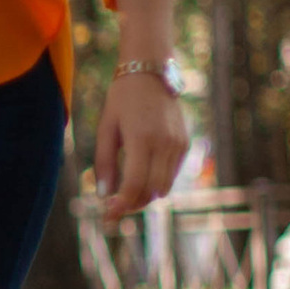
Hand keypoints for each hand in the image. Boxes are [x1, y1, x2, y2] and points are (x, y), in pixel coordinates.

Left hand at [95, 70, 188, 215]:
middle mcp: (164, 143)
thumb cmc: (122, 99)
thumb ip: (105, 162)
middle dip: (132, 204)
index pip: (135, 184)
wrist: (151, 72)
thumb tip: (104, 195)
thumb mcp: (106, 128)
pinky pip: (171, 174)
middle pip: (151, 191)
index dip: (121, 204)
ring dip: (145, 196)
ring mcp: (178, 144)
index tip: (108, 216)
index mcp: (142, 138)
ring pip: (164, 186)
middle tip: (114, 209)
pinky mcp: (184, 143)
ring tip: (125, 196)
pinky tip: (141, 178)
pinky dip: (156, 181)